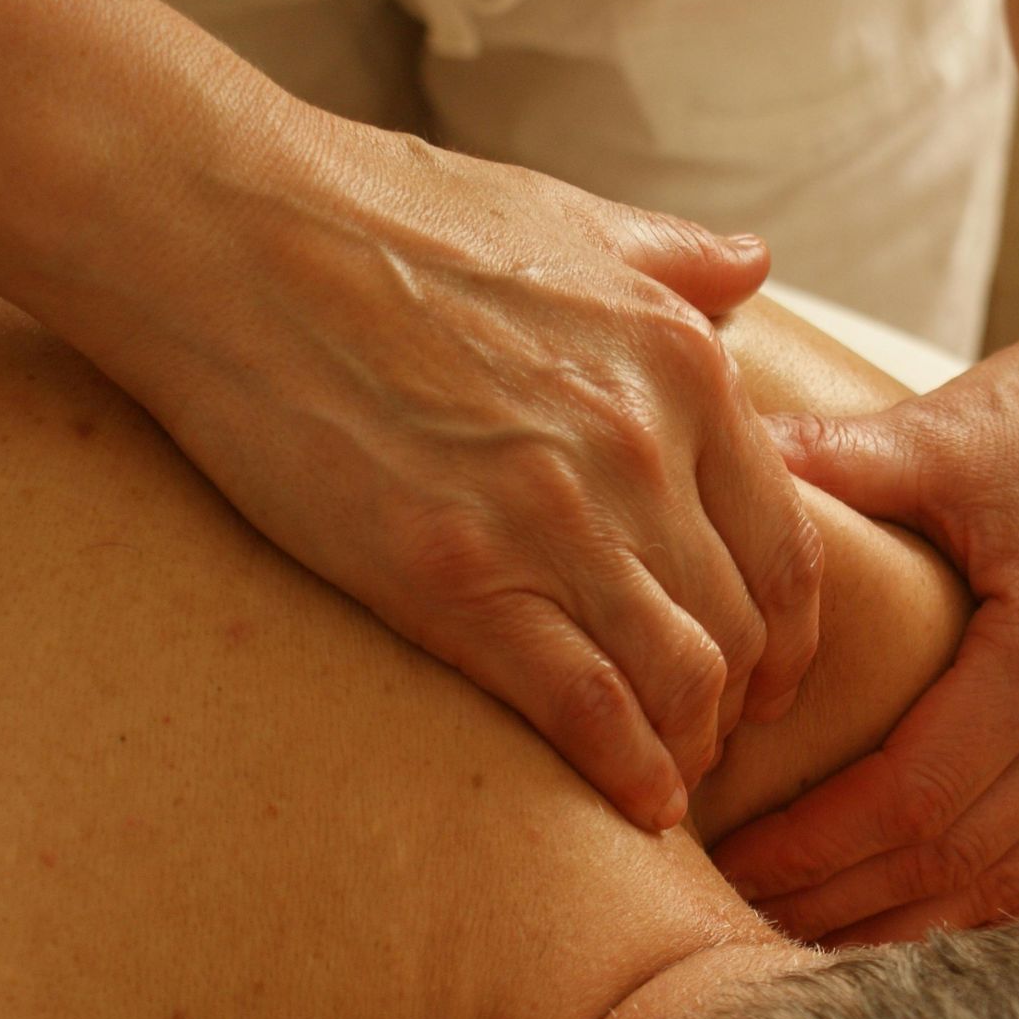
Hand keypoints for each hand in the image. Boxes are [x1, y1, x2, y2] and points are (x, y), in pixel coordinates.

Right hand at [56, 114, 822, 830]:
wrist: (228, 232)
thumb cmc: (383, 215)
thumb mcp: (564, 213)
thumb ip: (675, 258)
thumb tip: (754, 266)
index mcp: (682, 367)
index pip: (787, 546)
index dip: (790, 636)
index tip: (768, 676)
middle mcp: (644, 449)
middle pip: (742, 629)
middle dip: (741, 707)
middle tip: (712, 739)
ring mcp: (555, 519)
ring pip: (681, 682)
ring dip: (689, 750)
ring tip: (670, 778)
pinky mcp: (456, 579)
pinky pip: (586, 709)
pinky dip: (626, 771)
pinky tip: (634, 805)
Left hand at [711, 283, 1018, 941]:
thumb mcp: (932, 433)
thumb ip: (822, 465)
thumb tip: (704, 457)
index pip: (916, 793)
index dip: (817, 845)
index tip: (733, 864)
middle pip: (961, 856)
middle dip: (845, 899)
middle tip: (744, 915)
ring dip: (912, 921)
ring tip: (811, 935)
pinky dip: (998, 909)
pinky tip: (921, 928)